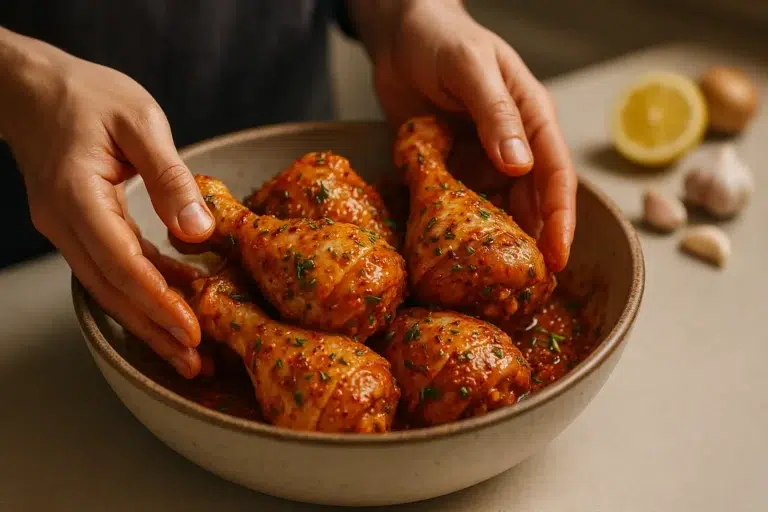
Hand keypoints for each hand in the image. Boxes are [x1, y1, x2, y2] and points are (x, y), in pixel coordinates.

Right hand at [0, 29, 212, 377]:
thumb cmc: (87, 95)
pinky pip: (110, 269)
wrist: (33, 87)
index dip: (157, 302)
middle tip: (195, 362)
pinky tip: (174, 304)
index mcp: (78, 196)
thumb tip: (198, 231)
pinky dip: (142, 292)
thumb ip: (170, 177)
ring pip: (109, 288)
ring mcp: (66, 229)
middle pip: (113, 291)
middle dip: (155, 330)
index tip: (191, 331)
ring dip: (148, 321)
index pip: (121, 263)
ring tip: (188, 351)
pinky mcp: (77, 228)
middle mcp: (64, 223)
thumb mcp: (140, 121)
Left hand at [349, 0, 576, 270]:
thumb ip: (495, 114)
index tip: (557, 255)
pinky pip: (464, 204)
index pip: (556, 172)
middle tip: (531, 285)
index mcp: (532, 116)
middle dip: (536, 241)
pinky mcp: (453, 167)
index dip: (560, 216)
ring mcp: (483, 158)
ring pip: (501, 208)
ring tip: (498, 281)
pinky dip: (466, 228)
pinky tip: (461, 253)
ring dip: (502, 241)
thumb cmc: (442, 40)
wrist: (399, 36)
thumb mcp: (471, 69)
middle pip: (533, 200)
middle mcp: (513, 143)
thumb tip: (521, 166)